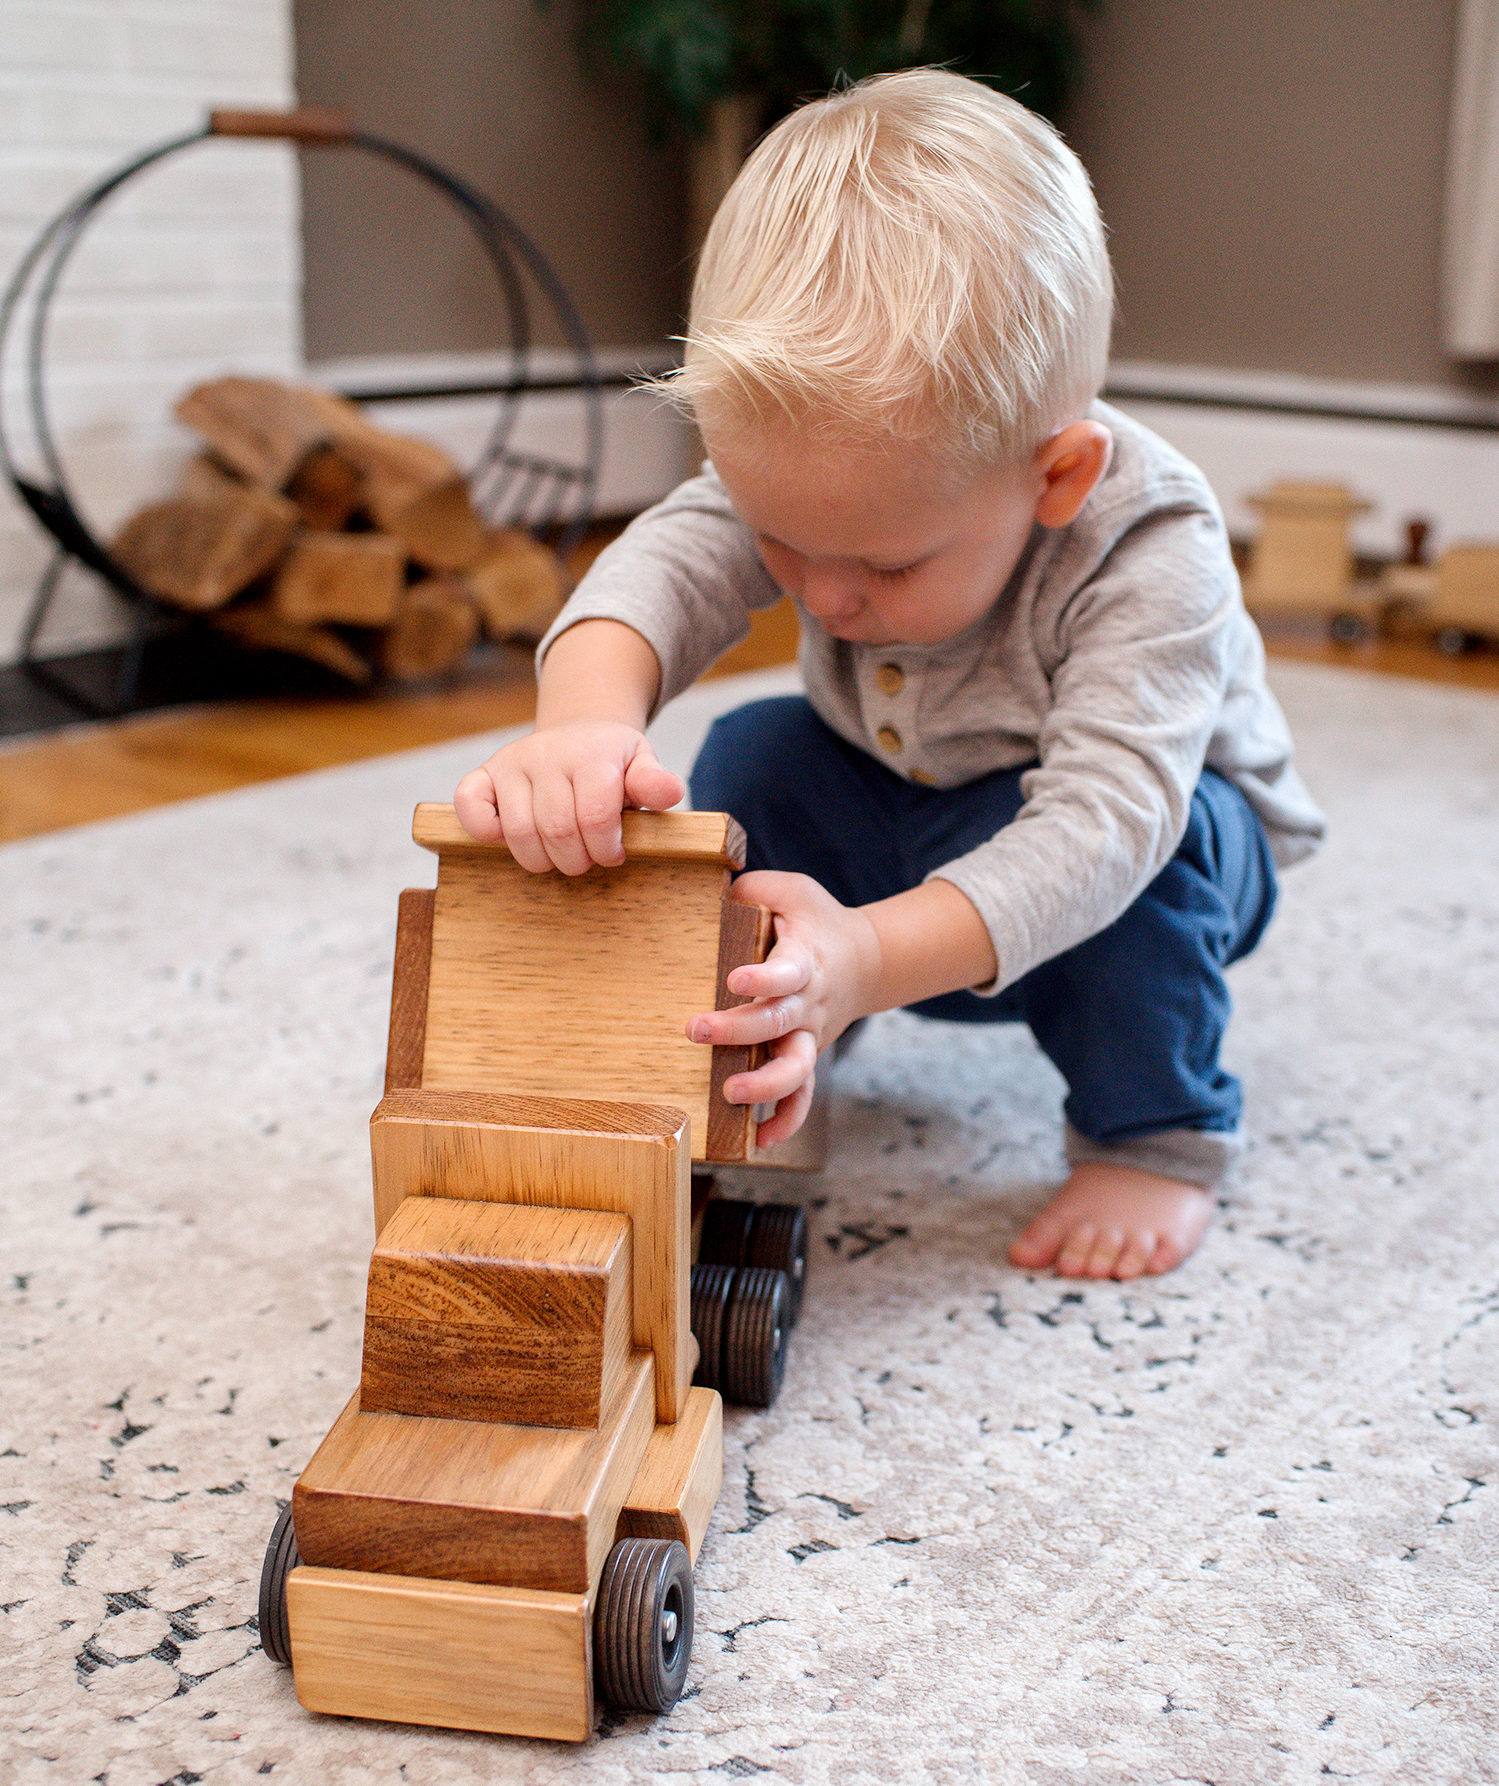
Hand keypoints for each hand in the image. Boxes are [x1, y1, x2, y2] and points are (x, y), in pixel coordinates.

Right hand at [453, 721, 684, 872]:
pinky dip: (485, 832)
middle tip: (587, 859)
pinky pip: (470, 806)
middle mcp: (547, 754)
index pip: (594, 816)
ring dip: (542, 859)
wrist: (580, 731)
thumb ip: (653, 782)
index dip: (605, 848)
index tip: (613, 853)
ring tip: (560, 854)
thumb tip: (670, 792)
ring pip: (519, 831)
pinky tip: (509, 838)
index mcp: (591, 753)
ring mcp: (511, 763)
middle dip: (577, 859)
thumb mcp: (641, 764)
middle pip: (558, 830)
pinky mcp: (483, 774)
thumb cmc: (612, 761)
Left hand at [685, 871, 882, 1146]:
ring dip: (765, 1086)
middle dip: (739, 1031)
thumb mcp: (793, 891)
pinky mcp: (806, 1056)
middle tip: (697, 1031)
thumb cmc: (815, 920)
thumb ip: (754, 889)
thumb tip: (715, 893)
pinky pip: (802, 1096)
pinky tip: (761, 1140)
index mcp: (806, 960)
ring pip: (797, 1069)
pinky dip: (787, 1120)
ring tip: (729, 1093)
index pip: (788, 972)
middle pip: (779, 1024)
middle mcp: (809, 1003)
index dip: (764, 978)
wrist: (865, 959)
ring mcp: (809, 1035)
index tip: (735, 980)